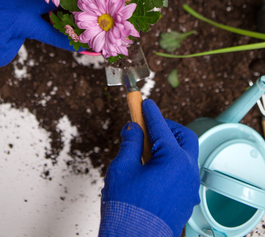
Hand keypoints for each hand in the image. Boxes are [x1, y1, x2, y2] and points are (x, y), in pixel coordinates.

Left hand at [0, 0, 77, 68]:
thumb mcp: (4, 53)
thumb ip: (19, 38)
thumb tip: (19, 29)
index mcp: (24, 19)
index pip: (52, 32)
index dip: (67, 39)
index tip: (81, 44)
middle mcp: (18, 2)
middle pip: (49, 1)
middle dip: (62, 8)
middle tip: (72, 13)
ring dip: (43, 0)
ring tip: (51, 6)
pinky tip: (25, 4)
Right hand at [100, 99, 199, 236]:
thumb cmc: (127, 209)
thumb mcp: (122, 168)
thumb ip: (130, 142)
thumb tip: (133, 128)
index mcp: (174, 161)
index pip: (161, 127)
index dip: (150, 112)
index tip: (144, 103)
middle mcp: (187, 172)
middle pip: (184, 138)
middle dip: (167, 128)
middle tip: (148, 127)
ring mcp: (189, 187)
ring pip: (184, 156)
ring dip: (168, 146)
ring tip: (145, 149)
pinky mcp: (185, 199)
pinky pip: (181, 172)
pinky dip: (169, 163)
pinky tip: (151, 168)